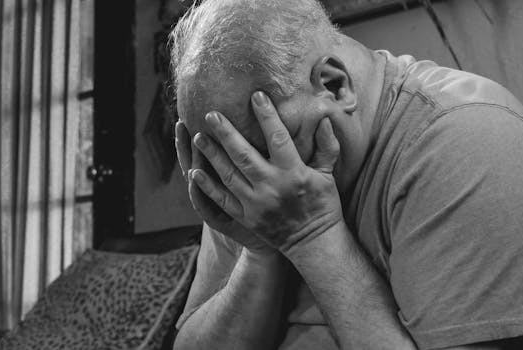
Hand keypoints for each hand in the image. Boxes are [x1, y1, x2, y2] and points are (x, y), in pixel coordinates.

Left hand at [189, 91, 342, 254]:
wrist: (313, 243)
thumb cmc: (323, 204)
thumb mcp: (328, 175)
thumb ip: (326, 146)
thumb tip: (323, 119)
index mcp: (293, 172)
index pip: (277, 138)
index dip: (267, 116)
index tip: (256, 96)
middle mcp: (272, 186)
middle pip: (243, 154)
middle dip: (226, 133)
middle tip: (211, 114)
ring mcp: (256, 203)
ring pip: (228, 174)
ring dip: (211, 155)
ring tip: (198, 137)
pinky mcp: (246, 217)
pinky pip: (222, 199)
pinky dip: (207, 186)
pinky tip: (195, 171)